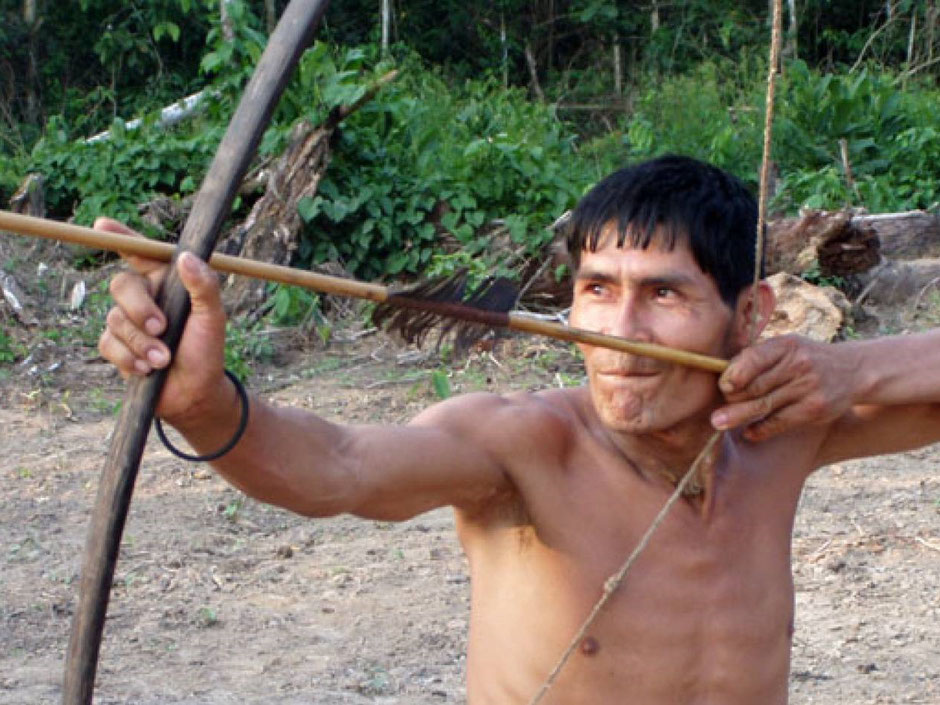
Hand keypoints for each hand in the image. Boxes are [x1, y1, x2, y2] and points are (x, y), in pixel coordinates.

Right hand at [96, 217, 227, 423]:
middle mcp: (145, 297)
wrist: (194, 393)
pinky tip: (147, 369)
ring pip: (115, 319)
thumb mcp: (214, 317)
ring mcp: (128, 322)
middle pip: (121, 285)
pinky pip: (108, 344)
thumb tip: (186, 257)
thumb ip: (204, 286)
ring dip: (142, 343)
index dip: (121, 237)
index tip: (102, 225)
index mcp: (167, 282)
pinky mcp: (117, 346)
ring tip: (164, 360)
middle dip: (140, 308)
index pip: (142, 253)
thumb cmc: (207, 351)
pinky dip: (128, 358)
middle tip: (161, 328)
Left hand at [710, 335, 858, 441]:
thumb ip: (759, 357)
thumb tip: (722, 374)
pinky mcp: (814, 409)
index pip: (753, 359)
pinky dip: (761, 429)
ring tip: (718, 422)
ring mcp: (808, 388)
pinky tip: (749, 432)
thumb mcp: (788, 347)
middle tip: (716, 409)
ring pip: (764, 405)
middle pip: (755, 386)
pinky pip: (779, 422)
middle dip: (732, 398)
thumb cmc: (807, 359)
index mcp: (786, 345)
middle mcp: (798, 365)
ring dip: (738, 416)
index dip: (734, 374)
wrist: (854, 371)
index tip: (722, 385)